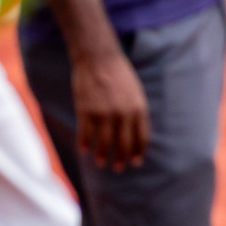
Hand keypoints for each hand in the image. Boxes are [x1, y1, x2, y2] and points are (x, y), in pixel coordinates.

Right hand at [72, 49, 149, 169]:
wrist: (98, 58)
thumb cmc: (119, 75)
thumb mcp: (136, 92)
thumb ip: (137, 113)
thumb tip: (137, 136)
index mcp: (138, 109)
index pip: (141, 138)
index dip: (138, 152)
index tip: (135, 162)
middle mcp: (122, 114)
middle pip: (123, 144)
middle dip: (121, 159)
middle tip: (118, 168)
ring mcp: (103, 113)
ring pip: (104, 143)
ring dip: (102, 156)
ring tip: (101, 163)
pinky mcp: (86, 110)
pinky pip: (85, 133)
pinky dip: (84, 144)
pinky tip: (84, 151)